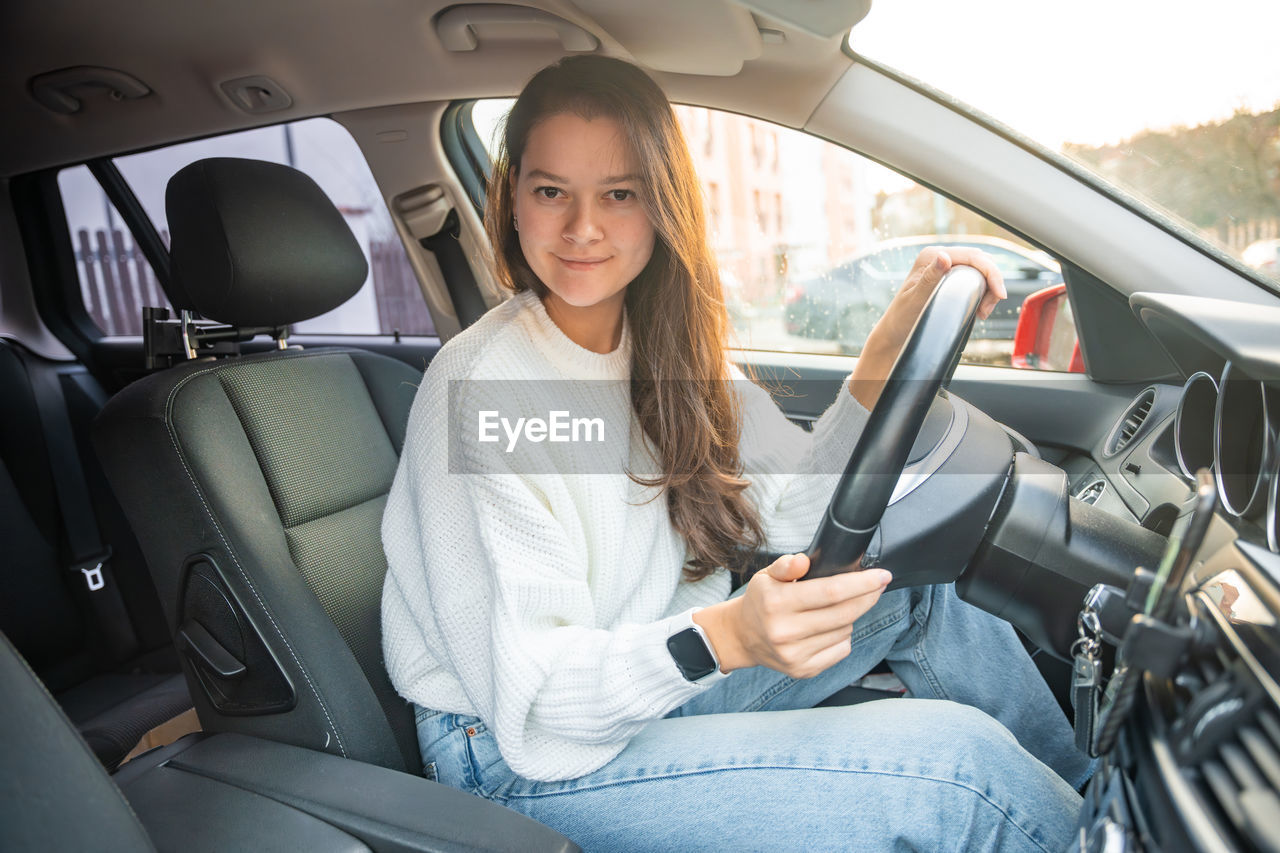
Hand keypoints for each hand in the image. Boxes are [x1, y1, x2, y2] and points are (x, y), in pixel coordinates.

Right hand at [693, 553, 890, 678]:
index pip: (831, 592)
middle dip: (867, 598)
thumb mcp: (767, 576)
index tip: (882, 576)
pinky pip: (840, 650)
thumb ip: (786, 565)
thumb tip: (803, 562)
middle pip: (844, 613)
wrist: (742, 636)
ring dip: (850, 617)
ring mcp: (794, 654)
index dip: (862, 584)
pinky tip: (829, 628)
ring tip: (836, 608)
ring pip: (845, 631)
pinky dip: (842, 637)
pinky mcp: (802, 670)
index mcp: (777, 603)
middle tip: (876, 587)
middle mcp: (785, 631)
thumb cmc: (760, 602)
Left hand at [848, 247, 1006, 408]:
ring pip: (980, 272)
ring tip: (982, 313)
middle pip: (980, 262)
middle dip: (991, 284)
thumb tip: (944, 257)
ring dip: (988, 291)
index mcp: (931, 256)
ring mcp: (945, 269)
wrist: (895, 335)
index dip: (992, 273)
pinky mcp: (950, 281)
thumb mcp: (916, 299)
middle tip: (986, 310)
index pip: (973, 256)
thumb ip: (930, 278)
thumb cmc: (901, 319)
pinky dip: (982, 294)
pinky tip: (978, 310)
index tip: (1000, 295)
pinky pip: (975, 281)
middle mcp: (939, 258)